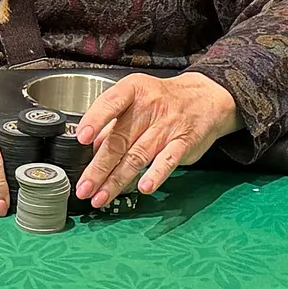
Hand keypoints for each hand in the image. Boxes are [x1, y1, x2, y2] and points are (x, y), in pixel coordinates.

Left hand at [75, 73, 240, 207]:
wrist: (205, 97)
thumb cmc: (164, 100)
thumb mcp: (137, 99)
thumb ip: (114, 122)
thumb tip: (90, 147)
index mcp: (134, 91)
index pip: (111, 102)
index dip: (95, 120)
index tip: (82, 139)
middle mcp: (150, 107)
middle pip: (119, 140)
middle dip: (98, 168)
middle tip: (83, 188)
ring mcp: (168, 126)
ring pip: (138, 156)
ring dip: (117, 180)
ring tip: (101, 197)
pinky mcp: (183, 142)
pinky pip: (167, 160)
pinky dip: (155, 175)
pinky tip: (143, 188)